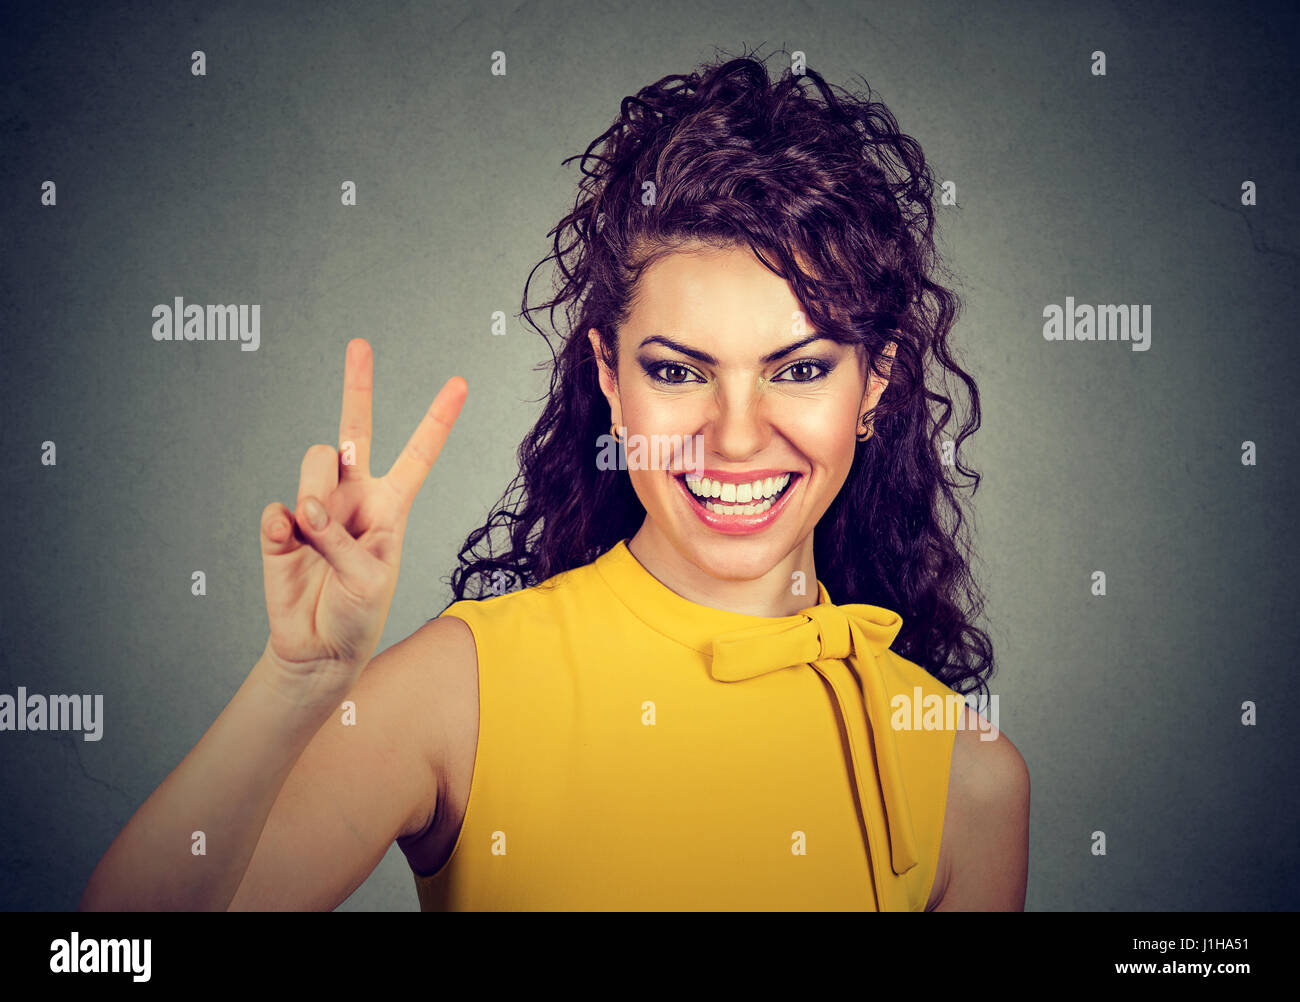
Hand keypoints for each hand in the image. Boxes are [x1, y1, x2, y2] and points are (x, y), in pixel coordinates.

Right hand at [258, 338, 466, 699]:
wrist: (320, 647)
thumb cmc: (359, 613)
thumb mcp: (370, 579)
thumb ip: (341, 539)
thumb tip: (303, 509)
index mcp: (391, 504)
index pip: (418, 454)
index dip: (437, 419)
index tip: (460, 382)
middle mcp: (353, 495)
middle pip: (353, 428)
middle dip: (358, 384)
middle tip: (360, 344)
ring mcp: (315, 506)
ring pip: (315, 465)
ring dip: (317, 497)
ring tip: (317, 532)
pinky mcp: (281, 525)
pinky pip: (277, 509)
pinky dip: (283, 529)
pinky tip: (289, 546)